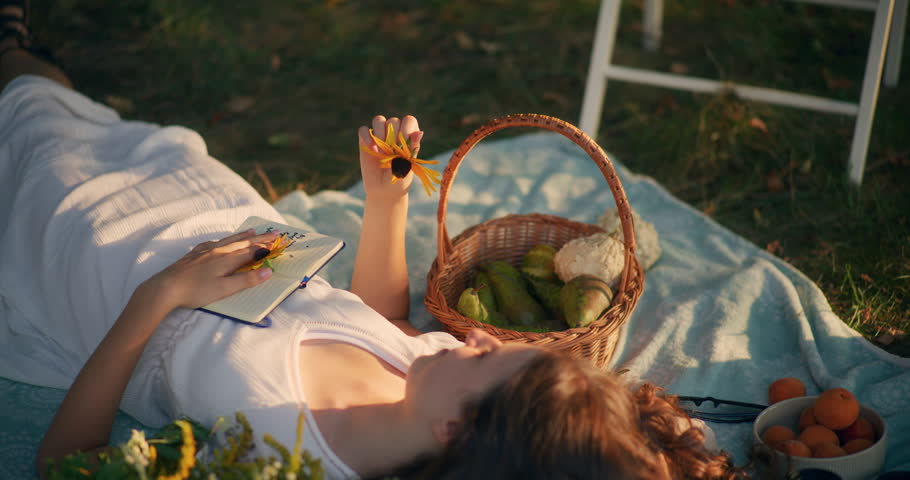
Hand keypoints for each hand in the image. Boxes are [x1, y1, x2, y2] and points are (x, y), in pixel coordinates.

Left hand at [140, 230, 278, 309]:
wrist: (165, 287)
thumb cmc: (196, 291)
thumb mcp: (224, 289)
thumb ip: (246, 280)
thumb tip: (268, 271)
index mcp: (227, 259)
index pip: (251, 251)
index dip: (265, 246)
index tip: (278, 241)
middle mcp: (218, 251)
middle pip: (242, 242)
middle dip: (259, 237)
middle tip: (273, 232)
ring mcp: (205, 251)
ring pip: (229, 240)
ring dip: (243, 236)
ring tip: (253, 230)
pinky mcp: (194, 254)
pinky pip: (215, 242)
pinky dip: (225, 240)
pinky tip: (222, 241)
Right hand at [358, 115, 423, 202]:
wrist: (384, 192)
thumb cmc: (400, 179)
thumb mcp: (408, 165)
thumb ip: (412, 148)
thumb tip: (419, 133)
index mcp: (408, 137)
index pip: (409, 121)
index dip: (406, 128)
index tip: (403, 144)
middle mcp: (394, 133)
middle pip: (393, 121)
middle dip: (392, 136)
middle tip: (391, 153)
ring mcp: (379, 136)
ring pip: (378, 120)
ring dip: (380, 134)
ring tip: (381, 152)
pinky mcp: (365, 141)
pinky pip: (363, 130)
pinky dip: (366, 137)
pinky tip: (372, 150)